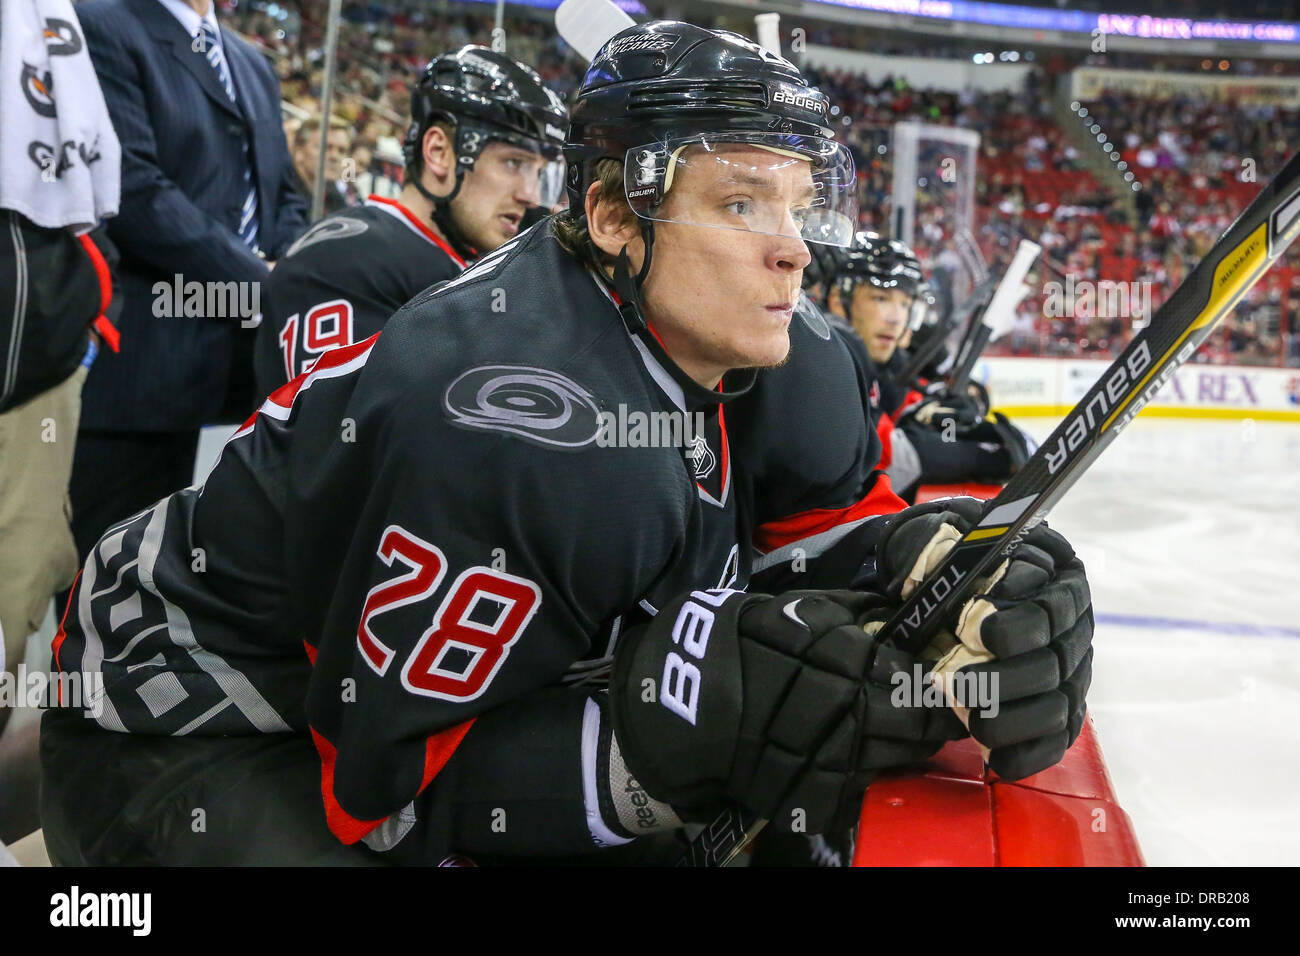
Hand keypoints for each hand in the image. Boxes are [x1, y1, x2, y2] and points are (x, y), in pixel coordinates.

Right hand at [610, 587, 963, 834]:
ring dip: (910, 745)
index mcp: (854, 660)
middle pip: (920, 721)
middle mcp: (855, 709)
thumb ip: (852, 607)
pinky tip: (865, 757)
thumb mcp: (799, 608)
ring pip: (900, 756)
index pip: (918, 677)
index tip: (943, 679)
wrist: (688, 702)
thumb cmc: (745, 644)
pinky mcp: (819, 793)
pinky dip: (868, 771)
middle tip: (937, 712)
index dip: (934, 680)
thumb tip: (896, 605)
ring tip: (907, 735)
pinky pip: (862, 785)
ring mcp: (839, 756)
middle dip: (933, 716)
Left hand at [869, 497, 1093, 779]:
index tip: (976, 632)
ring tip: (971, 722)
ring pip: (1059, 704)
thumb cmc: (940, 558)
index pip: (1051, 605)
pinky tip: (996, 758)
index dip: (1018, 624)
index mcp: (1051, 574)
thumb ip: (929, 541)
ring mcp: (1068, 668)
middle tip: (955, 686)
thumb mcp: (930, 535)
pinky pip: (1056, 737)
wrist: (933, 592)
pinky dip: (1029, 752)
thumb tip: (933, 558)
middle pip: (1055, 660)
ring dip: (1015, 720)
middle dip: (1005, 680)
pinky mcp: (1057, 706)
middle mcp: (1070, 622)